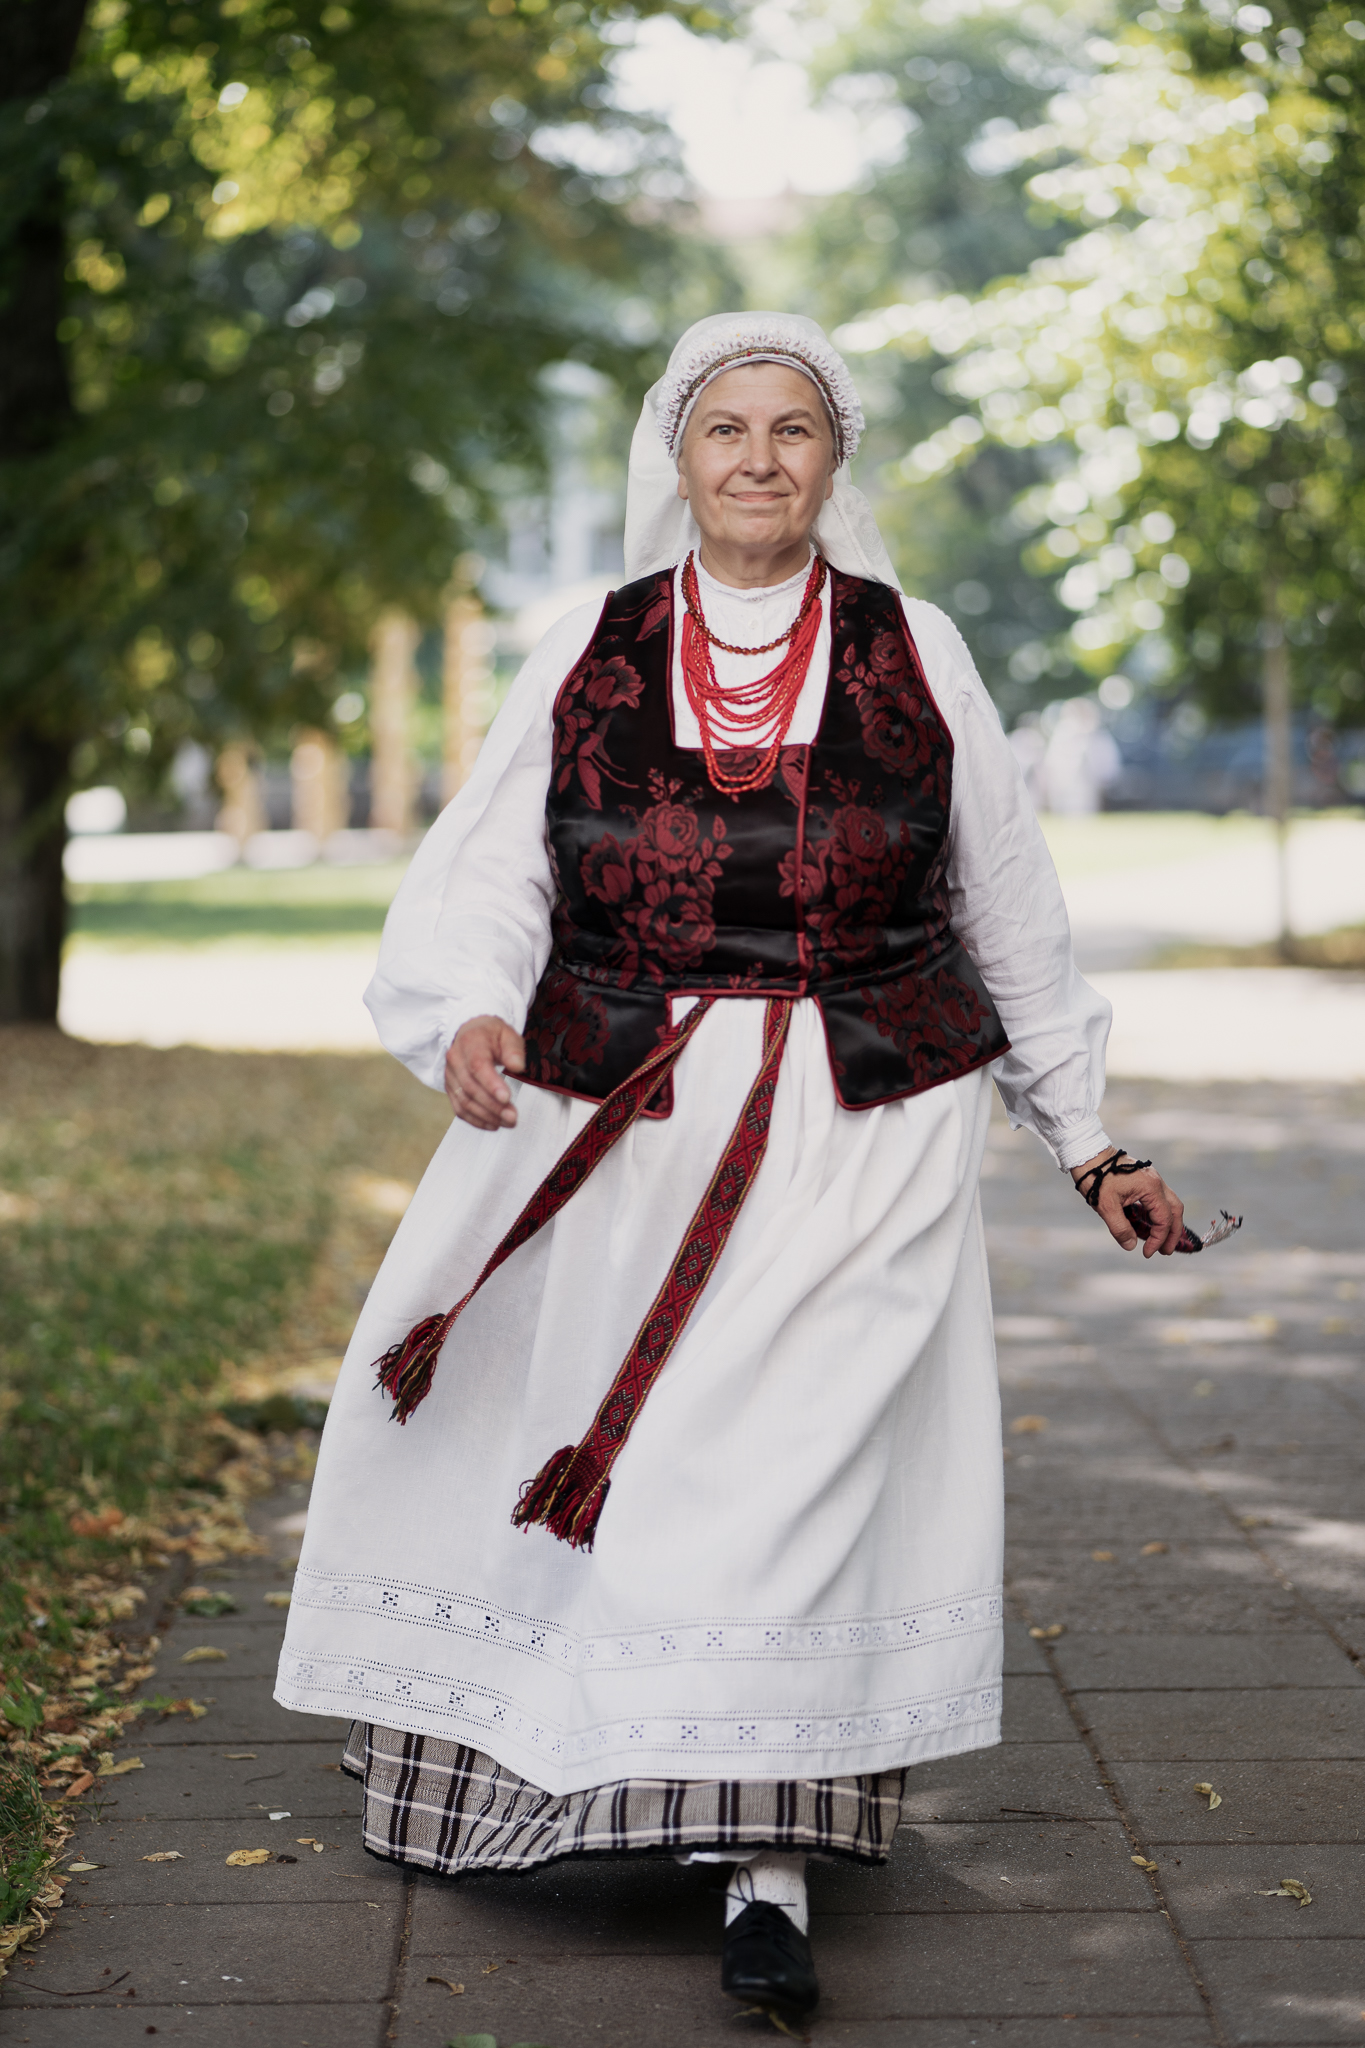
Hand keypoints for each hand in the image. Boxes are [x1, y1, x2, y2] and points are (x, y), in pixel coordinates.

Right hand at [445, 1015, 524, 1130]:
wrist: (470, 1033)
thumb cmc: (492, 1035)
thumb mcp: (508, 1034)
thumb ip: (514, 1049)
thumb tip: (518, 1067)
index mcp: (470, 1042)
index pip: (477, 1065)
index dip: (491, 1084)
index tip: (507, 1098)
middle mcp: (455, 1059)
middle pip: (470, 1087)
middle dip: (492, 1106)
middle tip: (513, 1117)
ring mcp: (450, 1075)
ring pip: (464, 1101)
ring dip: (486, 1116)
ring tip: (508, 1123)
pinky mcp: (450, 1088)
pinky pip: (459, 1108)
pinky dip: (476, 1120)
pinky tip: (493, 1125)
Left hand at [1071, 1148, 1185, 1256]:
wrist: (1087, 1154)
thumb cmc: (1096, 1178)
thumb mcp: (1105, 1206)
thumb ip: (1120, 1228)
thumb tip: (1131, 1245)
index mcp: (1150, 1188)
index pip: (1163, 1220)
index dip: (1158, 1239)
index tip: (1147, 1253)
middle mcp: (1156, 1182)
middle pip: (1175, 1211)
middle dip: (1172, 1233)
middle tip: (1165, 1252)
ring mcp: (1151, 1179)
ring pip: (1169, 1204)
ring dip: (1168, 1223)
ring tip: (1161, 1241)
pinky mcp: (1144, 1179)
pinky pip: (1158, 1199)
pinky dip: (1158, 1213)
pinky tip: (1149, 1225)